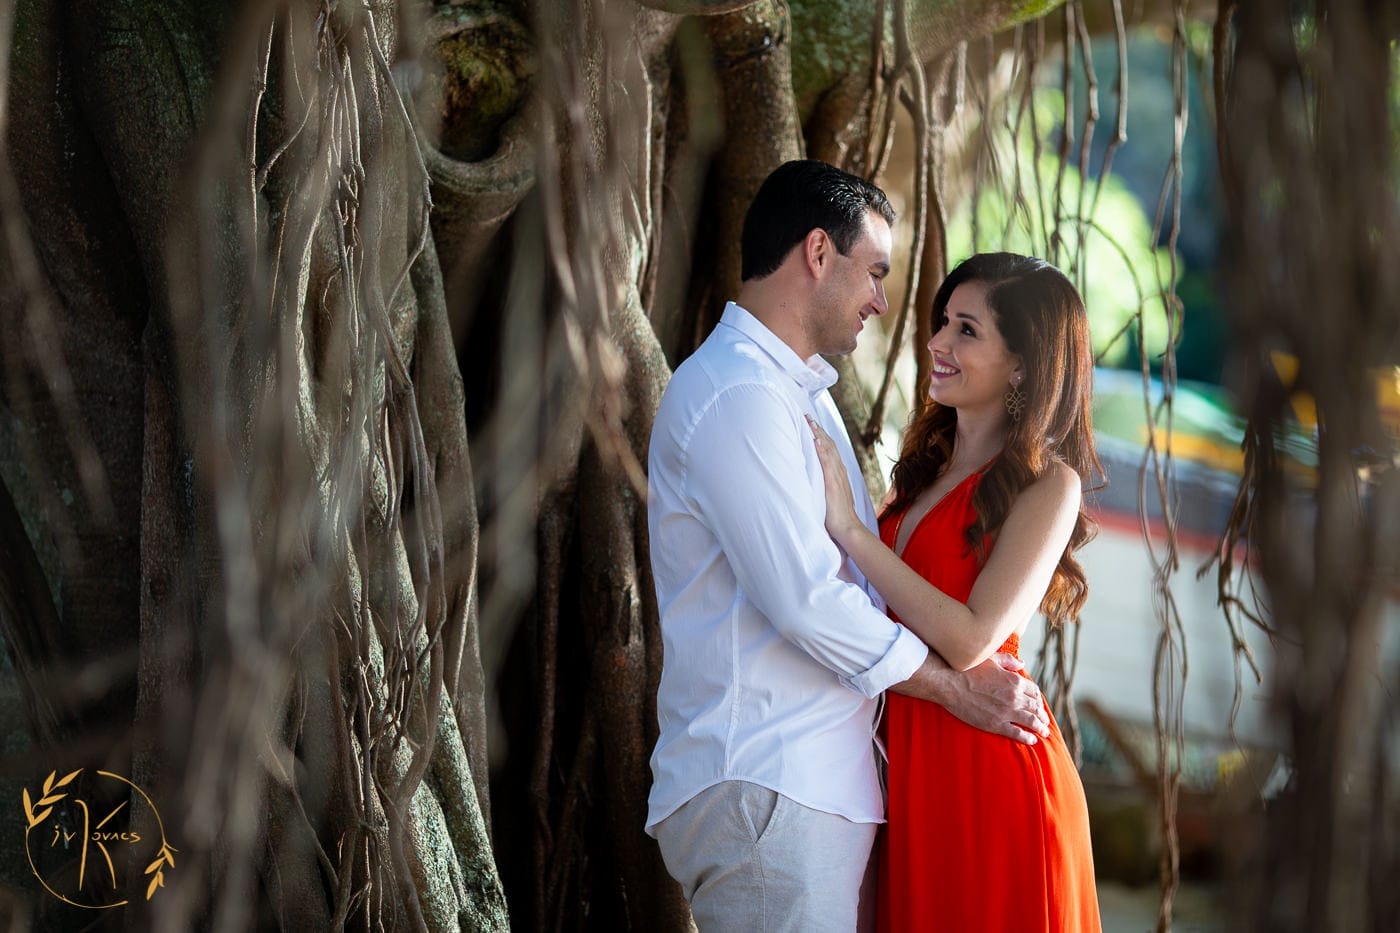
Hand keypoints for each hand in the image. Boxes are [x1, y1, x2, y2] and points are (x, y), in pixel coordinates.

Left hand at [804, 415, 861, 544]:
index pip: (830, 450)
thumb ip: (825, 486)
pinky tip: (815, 440)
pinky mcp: (832, 484)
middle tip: (808, 416)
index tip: (812, 424)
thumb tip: (814, 482)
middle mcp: (839, 472)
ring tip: (809, 422)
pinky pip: (826, 463)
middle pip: (829, 445)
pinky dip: (821, 450)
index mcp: (838, 474)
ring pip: (828, 450)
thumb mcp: (831, 497)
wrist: (848, 528)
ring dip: (818, 435)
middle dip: (818, 430)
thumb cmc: (838, 516)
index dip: (821, 436)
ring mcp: (836, 477)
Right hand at [934, 653, 1049, 744]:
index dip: (1038, 698)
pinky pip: (1017, 734)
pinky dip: (1027, 738)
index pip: (1034, 691)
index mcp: (1014, 681)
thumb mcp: (991, 659)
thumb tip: (1022, 664)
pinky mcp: (996, 724)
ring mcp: (1006, 712)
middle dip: (1042, 715)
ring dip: (1040, 728)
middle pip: (1035, 708)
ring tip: (1044, 732)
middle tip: (1045, 721)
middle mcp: (1014, 697)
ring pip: (1030, 722)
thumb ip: (1009, 661)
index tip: (1038, 703)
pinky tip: (1032, 740)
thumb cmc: (967, 669)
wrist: (950, 684)